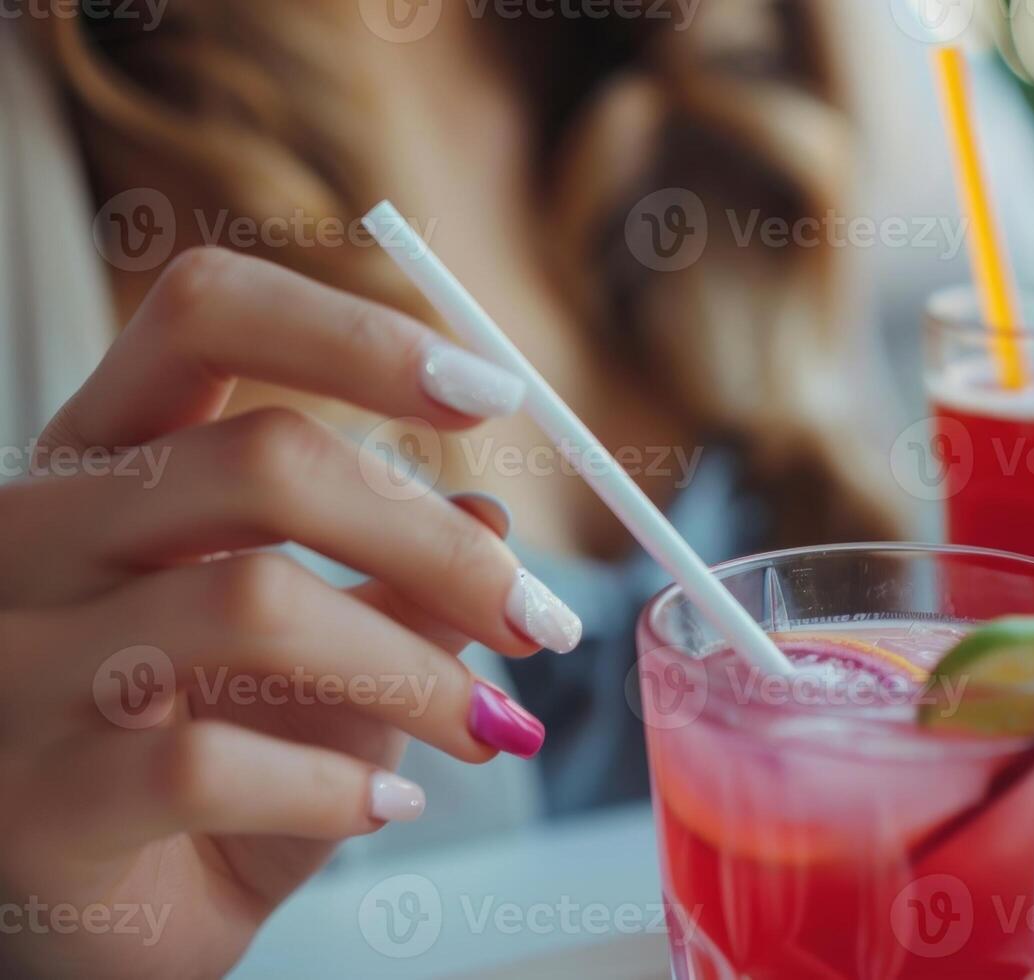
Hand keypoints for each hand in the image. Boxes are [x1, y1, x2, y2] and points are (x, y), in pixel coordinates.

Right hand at [0, 249, 582, 978]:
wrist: (85, 930)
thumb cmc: (198, 775)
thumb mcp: (308, 661)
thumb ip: (388, 587)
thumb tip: (493, 524)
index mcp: (100, 464)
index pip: (203, 315)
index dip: (357, 334)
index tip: (496, 391)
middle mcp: (35, 537)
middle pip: (261, 459)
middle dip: (438, 541)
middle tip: (539, 619)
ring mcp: (13, 664)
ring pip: (251, 601)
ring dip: (417, 672)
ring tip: (490, 726)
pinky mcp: (33, 798)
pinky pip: (206, 759)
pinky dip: (334, 786)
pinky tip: (384, 808)